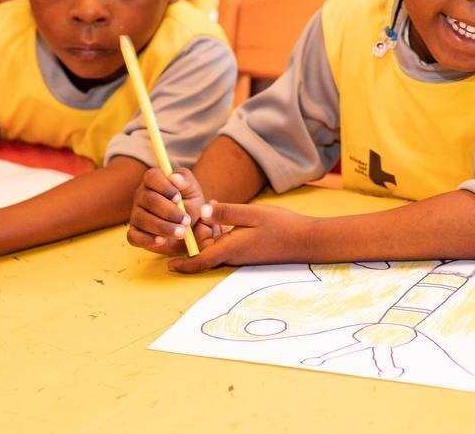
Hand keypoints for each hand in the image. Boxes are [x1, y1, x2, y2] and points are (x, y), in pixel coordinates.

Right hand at [126, 167, 219, 255]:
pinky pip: (133, 236)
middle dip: (169, 212)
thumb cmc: (190, 204)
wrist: (189, 227)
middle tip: (186, 221)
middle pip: (149, 200)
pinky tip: (162, 240)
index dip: (164, 187)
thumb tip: (174, 177)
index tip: (178, 198)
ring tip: (181, 233)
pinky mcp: (134, 232)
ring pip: (142, 218)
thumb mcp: (193, 191)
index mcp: (154, 180)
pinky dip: (147, 239)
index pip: (152, 177)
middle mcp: (141, 195)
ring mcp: (136, 214)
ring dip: (163, 227)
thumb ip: (185, 181)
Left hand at [167, 202, 312, 273]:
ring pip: (217, 247)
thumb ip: (226, 213)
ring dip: (209, 233)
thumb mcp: (252, 214)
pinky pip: (228, 245)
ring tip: (208, 210)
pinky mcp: (250, 252)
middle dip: (195, 238)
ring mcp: (243, 255)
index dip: (183, 264)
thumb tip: (202, 212)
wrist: (306, 240)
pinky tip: (224, 214)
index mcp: (230, 249)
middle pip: (205, 252)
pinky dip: (221, 233)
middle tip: (189, 217)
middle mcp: (233, 256)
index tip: (168, 264)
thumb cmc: (281, 226)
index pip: (200, 261)